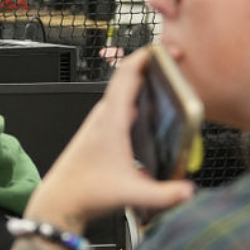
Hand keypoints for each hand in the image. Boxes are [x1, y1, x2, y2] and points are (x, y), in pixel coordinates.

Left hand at [26, 49, 196, 229]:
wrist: (59, 201)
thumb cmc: (86, 193)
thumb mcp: (131, 194)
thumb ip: (164, 195)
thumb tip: (190, 191)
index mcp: (110, 121)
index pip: (126, 75)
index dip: (146, 56)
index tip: (166, 49)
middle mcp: (103, 116)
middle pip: (126, 78)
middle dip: (150, 63)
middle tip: (175, 60)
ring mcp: (99, 123)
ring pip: (121, 91)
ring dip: (142, 79)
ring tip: (167, 77)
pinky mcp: (98, 131)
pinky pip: (118, 104)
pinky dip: (134, 96)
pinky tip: (150, 107)